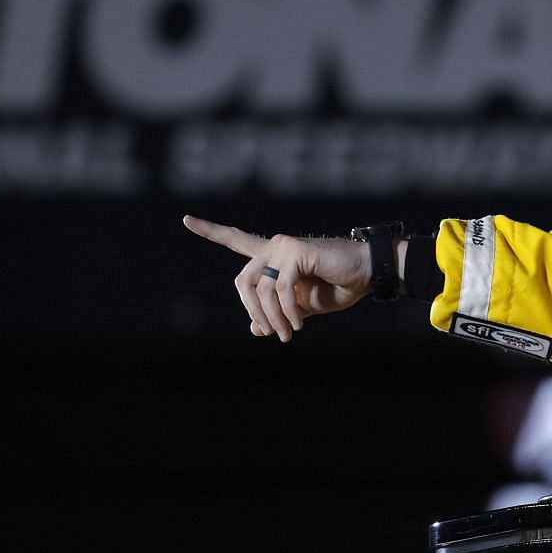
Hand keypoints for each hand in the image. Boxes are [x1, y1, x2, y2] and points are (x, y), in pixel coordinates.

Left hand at [182, 215, 370, 341]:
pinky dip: (287, 312)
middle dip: (253, 312)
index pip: (236, 241)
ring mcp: (283, 247)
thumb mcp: (300, 309)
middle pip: (242, 283)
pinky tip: (298, 323)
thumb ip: (276, 315)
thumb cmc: (336, 288)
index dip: (211, 231)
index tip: (186, 219)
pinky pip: (280, 290)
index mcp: (271, 256)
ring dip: (273, 319)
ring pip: (260, 290)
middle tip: (271, 333)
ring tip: (289, 333)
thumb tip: (254, 329)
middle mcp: (273, 247)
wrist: (365, 275)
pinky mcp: (295, 252)